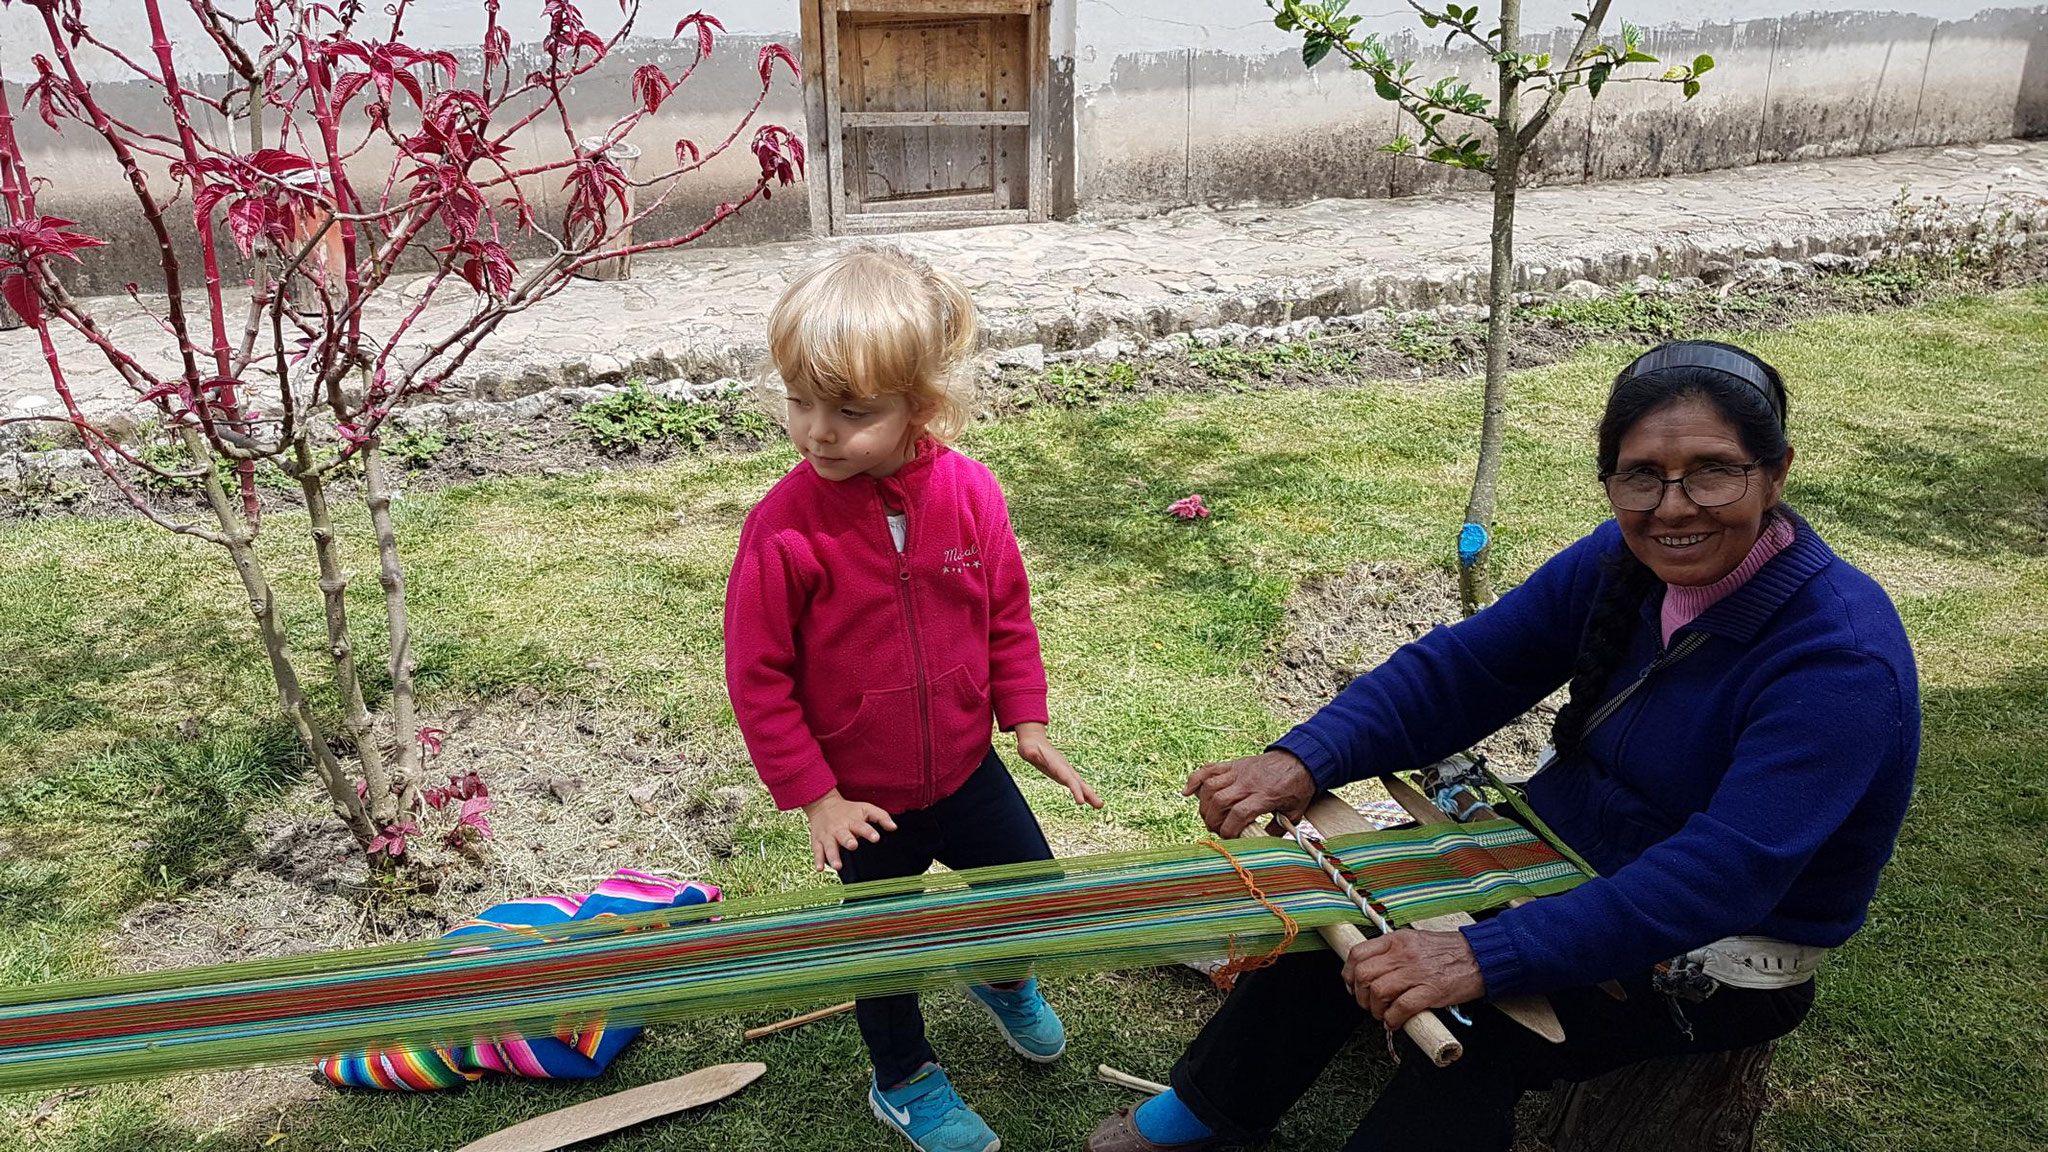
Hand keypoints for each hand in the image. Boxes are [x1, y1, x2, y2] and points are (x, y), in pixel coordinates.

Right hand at [800, 789, 897, 871]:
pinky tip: (820, 869)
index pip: (862, 826)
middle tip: (853, 845)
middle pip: (843, 835)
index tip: (876, 838)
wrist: (823, 804)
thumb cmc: (849, 809)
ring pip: (829, 846)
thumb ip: (881, 817)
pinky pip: (817, 851)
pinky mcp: (817, 841)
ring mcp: (827, 835)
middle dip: (848, 840)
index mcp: (852, 821)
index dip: (869, 832)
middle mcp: (839, 828)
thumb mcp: (866, 808)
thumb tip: (894, 828)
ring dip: (833, 856)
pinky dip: (818, 860)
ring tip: (838, 866)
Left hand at [1015, 722, 1102, 808]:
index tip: (1081, 802)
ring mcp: (1066, 771)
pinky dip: (1082, 792)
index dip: (1076, 790)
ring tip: (1100, 806)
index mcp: (1057, 764)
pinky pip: (1075, 784)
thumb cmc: (1029, 746)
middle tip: (1100, 805)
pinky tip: (1087, 801)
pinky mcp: (1064, 774)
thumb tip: (1030, 753)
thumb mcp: (1027, 749)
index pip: (1068, 779)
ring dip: (1090, 794)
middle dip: (1089, 794)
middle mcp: (1065, 768)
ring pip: (1080, 784)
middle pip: (1079, 782)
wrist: (1034, 741)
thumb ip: (1030, 752)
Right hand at [1182, 750, 1314, 837]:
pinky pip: (1209, 769)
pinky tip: (1187, 792)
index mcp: (1264, 796)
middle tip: (1216, 830)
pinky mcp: (1233, 765)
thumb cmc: (1297, 787)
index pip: (1239, 814)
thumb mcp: (1294, 813)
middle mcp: (1247, 783)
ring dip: (1204, 805)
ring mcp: (1238, 772)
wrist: (1299, 759)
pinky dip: (1195, 779)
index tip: (1229, 838)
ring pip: (1211, 786)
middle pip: (1220, 801)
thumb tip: (1262, 844)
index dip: (1229, 830)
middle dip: (1213, 820)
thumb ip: (1277, 830)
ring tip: (1207, 817)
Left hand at [1342, 929, 1486, 1029]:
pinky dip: (1393, 1019)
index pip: (1358, 953)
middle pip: (1364, 975)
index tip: (1351, 986)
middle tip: (1368, 1004)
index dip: (1348, 974)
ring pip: (1379, 992)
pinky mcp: (1431, 990)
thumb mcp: (1416, 941)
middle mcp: (1403, 953)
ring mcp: (1417, 972)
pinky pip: (1401, 1007)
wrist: (1482, 956)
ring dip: (1375, 1009)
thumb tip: (1374, 971)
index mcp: (1397, 939)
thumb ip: (1394, 952)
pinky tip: (1395, 1022)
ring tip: (1383, 1015)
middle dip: (1360, 995)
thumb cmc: (1450, 951)